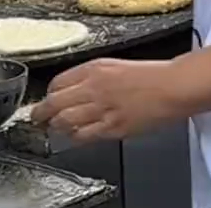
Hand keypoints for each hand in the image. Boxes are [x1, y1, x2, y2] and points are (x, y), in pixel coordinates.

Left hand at [31, 59, 185, 141]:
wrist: (172, 89)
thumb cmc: (151, 78)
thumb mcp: (115, 67)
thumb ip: (93, 78)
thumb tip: (75, 91)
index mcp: (94, 70)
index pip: (57, 83)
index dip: (48, 95)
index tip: (46, 101)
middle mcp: (94, 88)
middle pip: (55, 103)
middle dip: (42, 113)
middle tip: (37, 119)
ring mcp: (102, 109)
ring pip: (65, 121)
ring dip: (57, 127)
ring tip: (54, 129)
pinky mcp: (112, 128)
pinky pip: (84, 136)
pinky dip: (76, 137)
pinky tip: (75, 137)